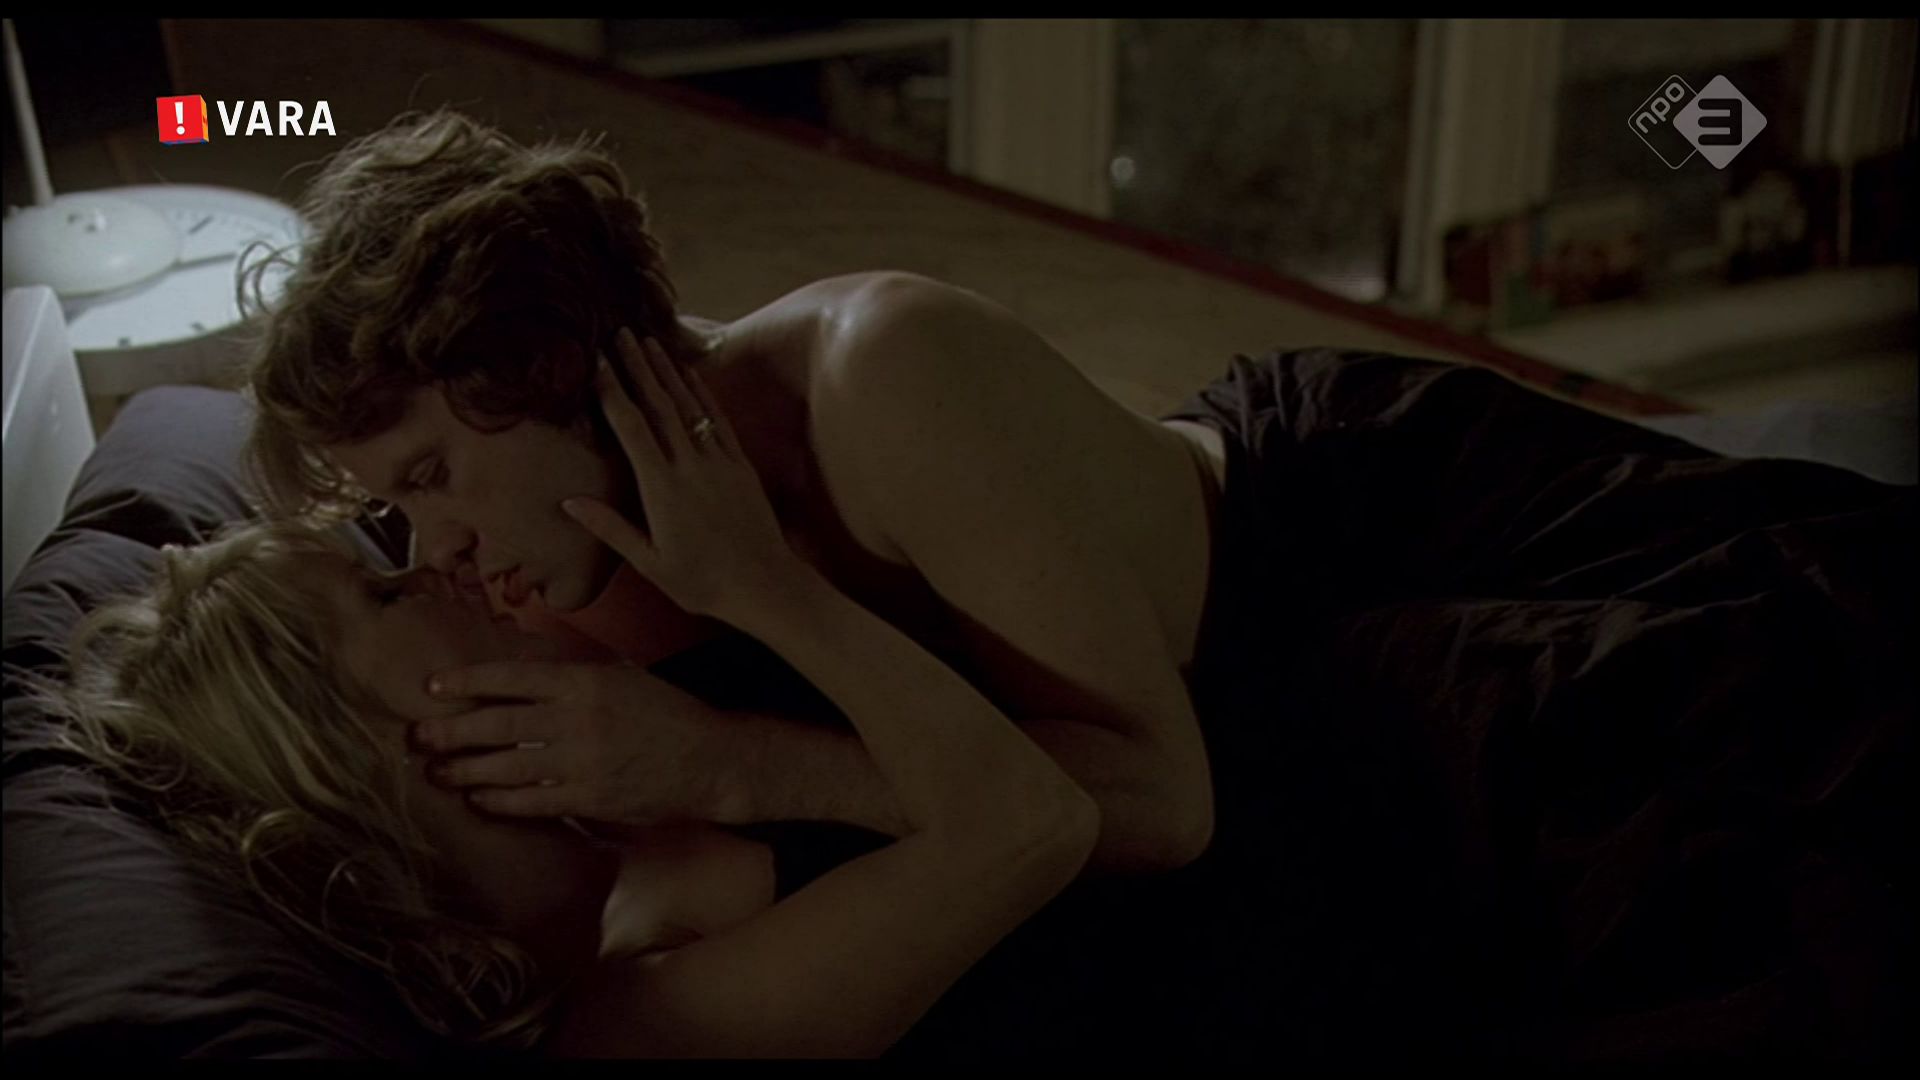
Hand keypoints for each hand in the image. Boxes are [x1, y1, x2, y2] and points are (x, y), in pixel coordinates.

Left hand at [414, 659, 742, 825]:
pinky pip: (533, 802)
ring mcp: (583, 760)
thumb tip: (520, 678)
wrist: (712, 759)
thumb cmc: (667, 715)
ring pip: (508, 766)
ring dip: (465, 771)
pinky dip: (501, 802)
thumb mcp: (622, 677)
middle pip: (498, 724)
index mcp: (584, 681)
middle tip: (417, 736)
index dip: (467, 681)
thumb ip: (573, 677)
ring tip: (436, 773)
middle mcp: (578, 718)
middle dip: (450, 731)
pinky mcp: (590, 798)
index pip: (512, 677)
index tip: (432, 687)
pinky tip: (479, 801)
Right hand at [562, 327, 813, 623]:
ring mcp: (719, 461)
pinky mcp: (740, 465)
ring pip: (688, 406)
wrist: (764, 585)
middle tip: (618, 333)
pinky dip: (702, 393)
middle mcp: (690, 466)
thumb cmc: (702, 582)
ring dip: (666, 371)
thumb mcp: (649, 562)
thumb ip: (610, 527)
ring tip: (647, 340)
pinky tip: (689, 373)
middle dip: (637, 366)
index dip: (612, 391)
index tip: (597, 361)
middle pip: (658, 406)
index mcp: (661, 488)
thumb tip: (568, 501)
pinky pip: (717, 420)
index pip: (631, 428)